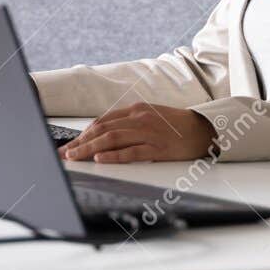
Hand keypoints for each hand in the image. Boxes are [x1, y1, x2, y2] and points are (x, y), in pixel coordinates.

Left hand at [60, 102, 215, 163]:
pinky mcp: (158, 147)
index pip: (103, 121)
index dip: (84, 133)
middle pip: (103, 130)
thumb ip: (128, 123)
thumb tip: (103, 134)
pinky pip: (132, 152)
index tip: (70, 144)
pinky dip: (115, 155)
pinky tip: (101, 158)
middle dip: (81, 142)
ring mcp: (148, 133)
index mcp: (136, 110)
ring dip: (90, 148)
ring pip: (113, 139)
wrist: (203, 129)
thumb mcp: (149, 116)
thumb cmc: (175, 125)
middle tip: (66, 153)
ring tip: (76, 156)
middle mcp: (139, 119)